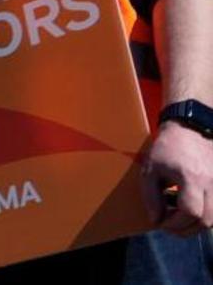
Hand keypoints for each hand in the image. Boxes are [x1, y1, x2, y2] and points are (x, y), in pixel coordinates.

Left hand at [141, 121, 212, 235]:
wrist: (192, 128)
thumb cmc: (168, 147)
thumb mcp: (151, 169)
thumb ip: (151, 196)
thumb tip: (156, 220)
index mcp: (192, 178)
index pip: (190, 212)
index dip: (174, 223)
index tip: (161, 222)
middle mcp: (212, 183)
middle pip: (206, 221)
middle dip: (185, 229)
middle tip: (169, 225)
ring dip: (196, 224)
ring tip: (178, 216)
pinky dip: (205, 215)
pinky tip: (190, 206)